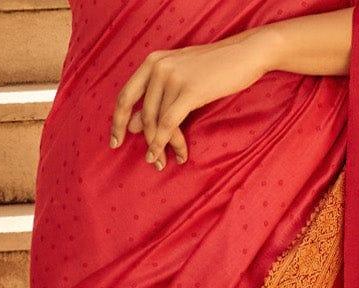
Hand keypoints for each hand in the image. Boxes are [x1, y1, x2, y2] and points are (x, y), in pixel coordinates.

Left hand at [110, 32, 273, 167]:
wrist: (243, 54)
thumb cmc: (214, 69)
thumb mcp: (180, 80)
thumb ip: (157, 98)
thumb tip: (133, 125)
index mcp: (152, 62)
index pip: (125, 96)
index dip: (117, 122)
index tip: (115, 142)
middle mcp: (158, 67)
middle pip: (142, 114)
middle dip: (145, 142)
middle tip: (152, 162)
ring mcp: (173, 77)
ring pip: (157, 122)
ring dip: (162, 147)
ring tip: (167, 162)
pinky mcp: (189, 90)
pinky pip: (170, 124)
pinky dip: (168, 143)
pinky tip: (175, 155)